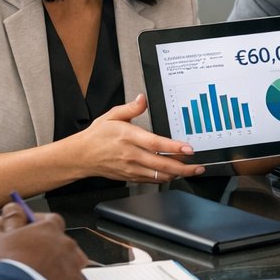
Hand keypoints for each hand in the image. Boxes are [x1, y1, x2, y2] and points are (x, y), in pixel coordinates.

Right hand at [0, 207, 88, 279]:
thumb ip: (9, 220)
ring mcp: (73, 267)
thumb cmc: (4, 264)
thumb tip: (14, 206)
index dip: (42, 226)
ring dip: (60, 268)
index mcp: (49, 230)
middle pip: (63, 244)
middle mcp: (66, 245)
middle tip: (35, 260)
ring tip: (43, 279)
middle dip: (52, 250)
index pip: (52, 221)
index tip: (33, 232)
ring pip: (71, 264)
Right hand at [70, 93, 205, 184]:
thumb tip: (143, 99)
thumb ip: (131, 108)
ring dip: (177, 174)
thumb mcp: (111, 116)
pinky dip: (164, 179)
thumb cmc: (97, 136)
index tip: (189, 149)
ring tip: (191, 171)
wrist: (80, 156)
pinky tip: (174, 174)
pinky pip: (151, 181)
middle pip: (161, 164)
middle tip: (198, 167)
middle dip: (183, 167)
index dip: (174, 148)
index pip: (155, 144)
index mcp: (128, 137)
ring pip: (158, 176)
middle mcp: (131, 155)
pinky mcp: (129, 177)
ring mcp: (130, 168)